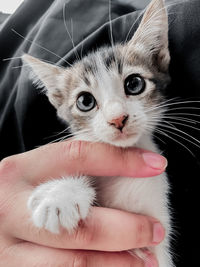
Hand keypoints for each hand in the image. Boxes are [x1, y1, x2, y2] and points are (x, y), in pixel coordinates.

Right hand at [0, 141, 165, 265]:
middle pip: (81, 223)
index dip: (121, 160)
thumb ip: (70, 175)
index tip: (155, 165)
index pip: (78, 157)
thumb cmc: (20, 192)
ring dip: (117, 264)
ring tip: (144, 260)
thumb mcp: (37, 175)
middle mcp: (10, 208)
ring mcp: (7, 248)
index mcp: (19, 171)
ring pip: (74, 261)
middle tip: (155, 230)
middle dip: (127, 230)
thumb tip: (129, 172)